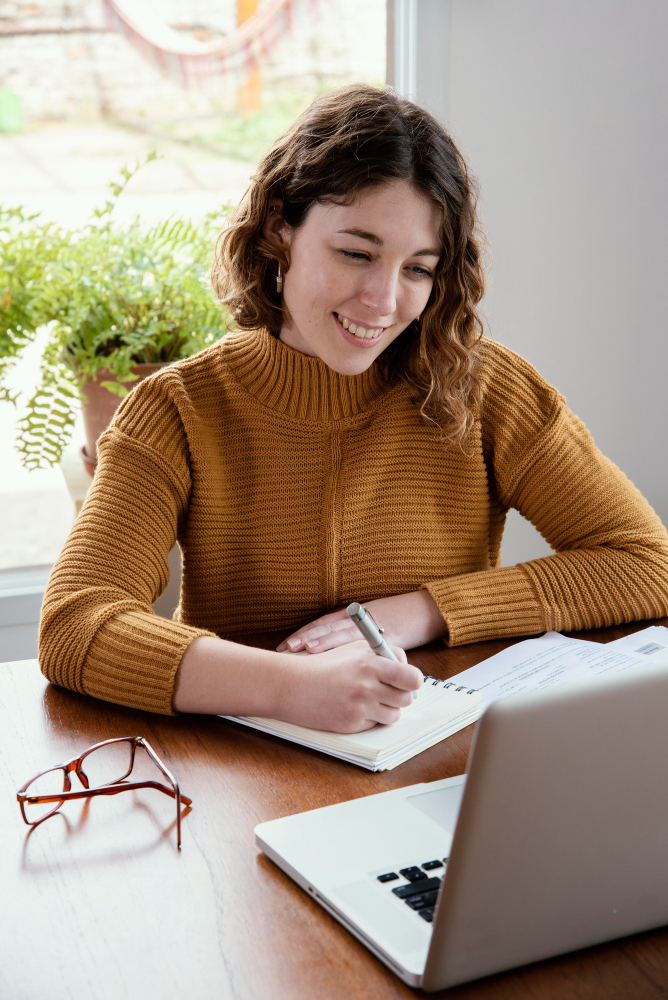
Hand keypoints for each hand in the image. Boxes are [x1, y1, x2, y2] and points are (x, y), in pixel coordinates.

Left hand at [276, 590, 447, 654]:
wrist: (424, 611)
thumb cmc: (398, 620)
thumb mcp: (370, 628)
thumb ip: (352, 640)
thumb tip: (330, 659)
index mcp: (352, 618)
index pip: (322, 625)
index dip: (303, 634)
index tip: (285, 646)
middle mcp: (358, 621)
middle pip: (326, 627)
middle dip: (304, 638)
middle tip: (285, 649)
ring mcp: (371, 628)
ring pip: (342, 632)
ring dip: (323, 640)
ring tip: (304, 648)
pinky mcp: (386, 636)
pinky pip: (366, 643)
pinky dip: (354, 650)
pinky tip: (343, 656)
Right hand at [276, 640, 422, 732]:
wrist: (293, 686)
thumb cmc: (323, 666)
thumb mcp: (354, 649)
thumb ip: (383, 655)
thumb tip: (406, 668)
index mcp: (370, 663)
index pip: (412, 677)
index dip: (413, 680)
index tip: (408, 680)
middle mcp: (368, 686)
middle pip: (407, 698)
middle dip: (401, 695)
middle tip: (391, 690)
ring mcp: (360, 707)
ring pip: (394, 715)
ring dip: (387, 708)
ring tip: (370, 698)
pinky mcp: (352, 724)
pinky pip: (375, 724)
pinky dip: (370, 717)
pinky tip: (354, 706)